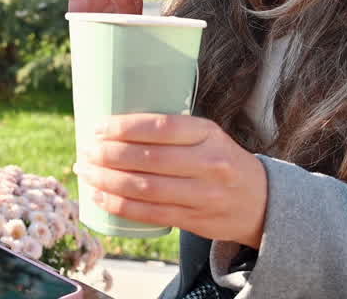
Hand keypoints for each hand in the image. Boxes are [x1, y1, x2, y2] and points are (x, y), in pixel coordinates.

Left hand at [74, 114, 267, 248]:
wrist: (261, 201)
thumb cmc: (221, 160)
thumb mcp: (208, 135)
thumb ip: (172, 131)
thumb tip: (113, 127)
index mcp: (209, 133)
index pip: (162, 127)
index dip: (125, 128)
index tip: (98, 127)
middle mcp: (208, 163)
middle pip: (148, 160)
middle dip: (108, 155)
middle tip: (85, 151)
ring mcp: (203, 195)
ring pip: (145, 189)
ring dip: (107, 181)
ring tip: (85, 171)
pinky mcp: (195, 220)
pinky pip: (150, 213)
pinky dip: (119, 205)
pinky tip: (99, 195)